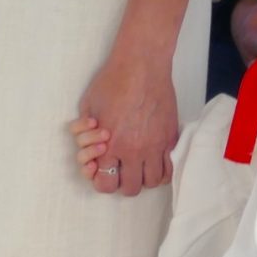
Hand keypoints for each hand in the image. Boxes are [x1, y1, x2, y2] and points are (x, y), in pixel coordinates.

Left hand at [78, 48, 179, 195]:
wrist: (142, 68)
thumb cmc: (113, 82)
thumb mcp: (88, 106)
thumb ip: (87, 130)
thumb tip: (92, 142)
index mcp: (110, 145)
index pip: (105, 182)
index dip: (100, 181)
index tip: (101, 172)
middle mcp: (134, 151)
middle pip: (130, 188)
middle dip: (122, 183)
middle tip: (120, 171)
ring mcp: (155, 147)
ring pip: (151, 182)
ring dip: (143, 178)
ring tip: (138, 166)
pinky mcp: (170, 140)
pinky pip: (169, 169)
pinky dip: (161, 171)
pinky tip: (154, 162)